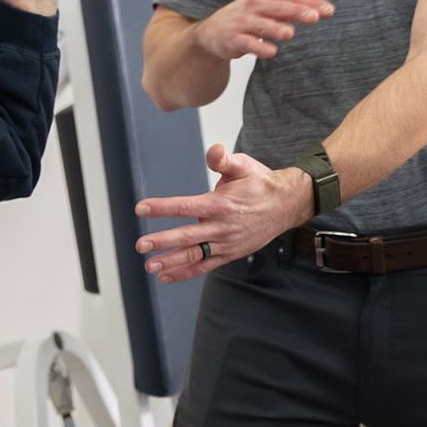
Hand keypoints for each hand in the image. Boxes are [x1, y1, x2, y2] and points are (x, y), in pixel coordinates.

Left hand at [132, 143, 311, 281]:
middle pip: (187, 237)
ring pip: (194, 256)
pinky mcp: (229, 254)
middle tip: (140, 245)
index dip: (162, 208)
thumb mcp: (244, 165)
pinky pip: (205, 266)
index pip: (186, 207)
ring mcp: (226, 244)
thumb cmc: (260, 183)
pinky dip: (185, 272)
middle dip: (162, 241)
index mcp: (221, 205)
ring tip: (150, 266)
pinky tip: (165, 276)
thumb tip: (213, 150)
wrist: (286, 206)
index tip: (141, 208)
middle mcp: (222, 227)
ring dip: (171, 262)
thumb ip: (224, 160)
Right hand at [196, 0, 332, 61]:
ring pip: (261, 24)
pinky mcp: (233, 39)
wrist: (213, 31)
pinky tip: (271, 52)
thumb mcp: (272, 2)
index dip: (310, 2)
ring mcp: (242, 22)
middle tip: (315, 17)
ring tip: (289, 33)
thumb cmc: (249, 15)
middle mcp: (254, 5)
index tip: (330, 11)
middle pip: (278, 7)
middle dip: (296, 11)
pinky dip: (258, 47)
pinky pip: (246, 43)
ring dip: (274, 28)